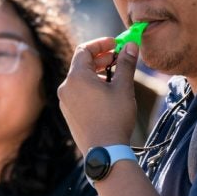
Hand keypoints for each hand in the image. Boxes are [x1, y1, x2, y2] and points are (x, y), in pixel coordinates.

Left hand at [57, 37, 138, 152]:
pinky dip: (90, 86)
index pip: (84, 50)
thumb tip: (131, 45)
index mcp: (76, 77)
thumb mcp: (123, 88)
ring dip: (95, 72)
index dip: (100, 43)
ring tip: (114, 75)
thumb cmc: (115, 118)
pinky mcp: (68, 112)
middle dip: (100, 58)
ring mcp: (65, 101)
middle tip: (118, 58)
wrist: (104, 151)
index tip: (116, 43)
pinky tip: (106, 93)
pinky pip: (77, 92)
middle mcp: (66, 87)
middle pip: (80, 63)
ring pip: (79, 78)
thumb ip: (126, 64)